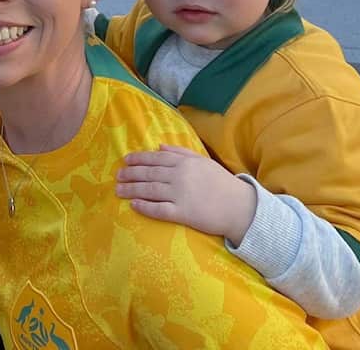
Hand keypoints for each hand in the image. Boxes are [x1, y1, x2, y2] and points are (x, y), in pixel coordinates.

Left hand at [115, 144, 256, 245]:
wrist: (241, 207)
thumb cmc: (222, 183)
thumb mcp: (203, 161)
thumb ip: (181, 152)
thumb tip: (159, 146)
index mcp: (184, 162)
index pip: (155, 158)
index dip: (138, 159)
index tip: (125, 160)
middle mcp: (180, 176)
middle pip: (148, 174)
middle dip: (130, 174)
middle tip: (117, 176)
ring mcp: (180, 195)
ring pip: (149, 190)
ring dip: (131, 190)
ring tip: (118, 190)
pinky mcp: (183, 213)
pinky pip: (159, 210)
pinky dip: (144, 207)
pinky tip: (133, 205)